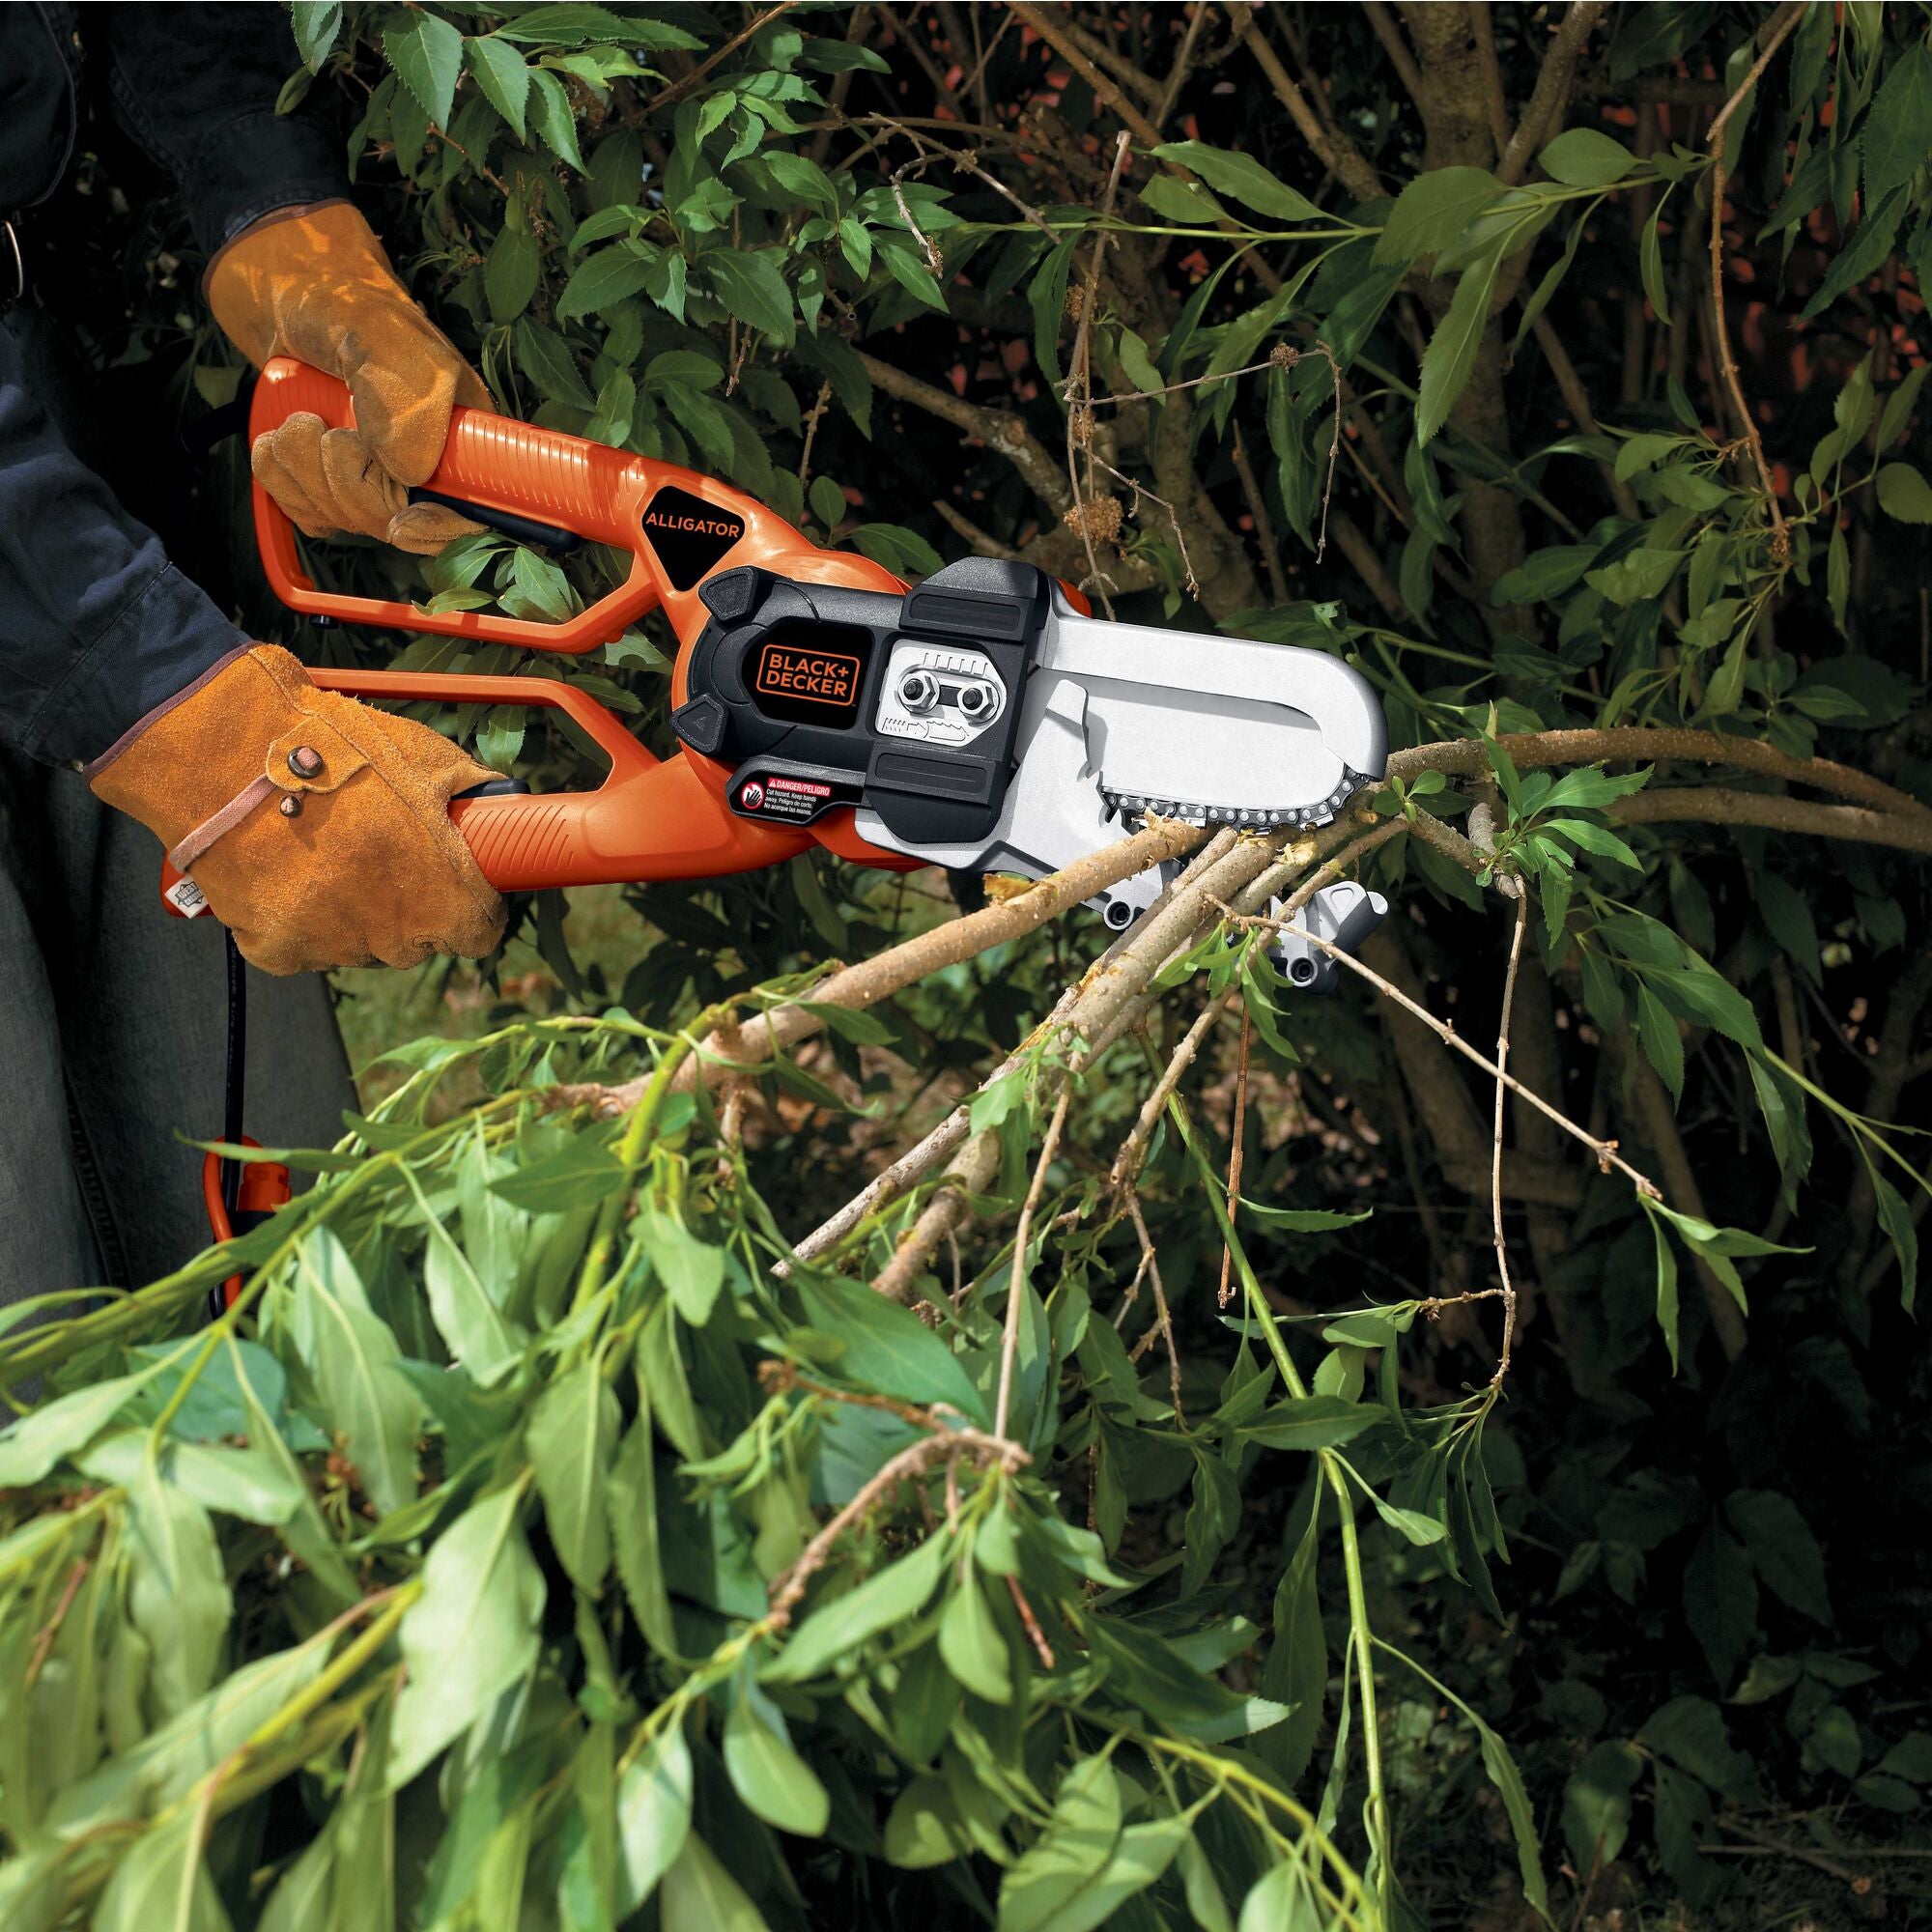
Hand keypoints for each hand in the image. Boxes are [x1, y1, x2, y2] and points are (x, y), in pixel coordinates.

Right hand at [89, 646, 504, 974]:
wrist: (232, 753)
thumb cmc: (339, 750)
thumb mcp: (427, 757)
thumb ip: (471, 791)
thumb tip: (499, 801)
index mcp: (446, 900)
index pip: (479, 933)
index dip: (473, 905)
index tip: (458, 882)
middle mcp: (395, 939)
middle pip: (419, 942)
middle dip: (412, 906)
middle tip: (384, 854)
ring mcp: (335, 948)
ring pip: (361, 945)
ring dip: (356, 914)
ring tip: (329, 854)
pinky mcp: (278, 950)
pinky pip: (304, 946)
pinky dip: (300, 918)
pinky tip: (290, 871)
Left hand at [207, 202, 486, 554]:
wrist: (284, 294)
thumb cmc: (342, 303)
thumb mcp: (381, 337)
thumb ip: (404, 399)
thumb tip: (411, 472)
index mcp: (463, 435)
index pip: (474, 512)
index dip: (441, 529)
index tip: (401, 521)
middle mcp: (426, 465)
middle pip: (399, 525)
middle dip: (348, 484)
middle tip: (323, 428)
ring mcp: (377, 477)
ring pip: (349, 521)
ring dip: (305, 472)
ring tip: (295, 420)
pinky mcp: (331, 483)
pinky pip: (311, 515)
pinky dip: (282, 480)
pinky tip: (277, 441)